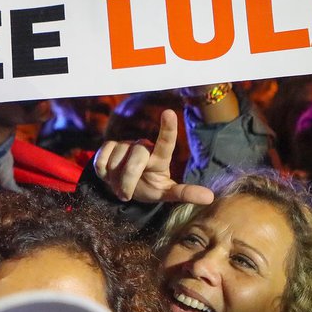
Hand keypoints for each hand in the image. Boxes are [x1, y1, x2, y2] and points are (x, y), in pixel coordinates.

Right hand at [94, 109, 213, 204]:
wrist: (124, 187)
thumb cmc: (148, 188)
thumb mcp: (166, 193)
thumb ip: (185, 193)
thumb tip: (210, 198)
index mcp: (160, 158)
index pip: (165, 142)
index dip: (167, 128)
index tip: (169, 113)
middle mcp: (143, 147)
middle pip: (135, 160)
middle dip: (128, 181)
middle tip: (126, 195)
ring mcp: (125, 145)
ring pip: (115, 161)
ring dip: (114, 180)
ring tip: (119, 185)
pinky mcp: (108, 147)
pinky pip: (101, 159)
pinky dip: (103, 173)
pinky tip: (109, 175)